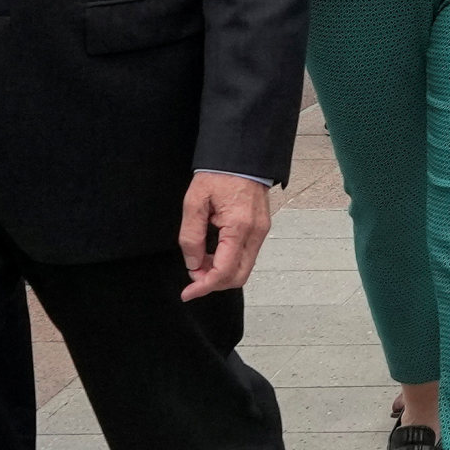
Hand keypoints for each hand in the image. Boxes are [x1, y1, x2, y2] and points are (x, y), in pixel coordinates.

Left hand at [179, 171, 273, 298]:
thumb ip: (191, 236)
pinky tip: (212, 253)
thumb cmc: (218, 173)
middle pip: (238, 277)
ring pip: (244, 268)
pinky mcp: (261, 228)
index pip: (224, 271)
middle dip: (214, 283)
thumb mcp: (194, 201)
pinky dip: (228, 262)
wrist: (242, 155)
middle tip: (192, 278)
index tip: (187, 293)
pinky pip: (246, 255)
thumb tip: (192, 264)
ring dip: (221, 272)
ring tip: (199, 261)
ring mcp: (261, 231)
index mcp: (239, 227)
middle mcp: (255, 233)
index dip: (204, 286)